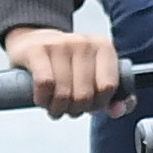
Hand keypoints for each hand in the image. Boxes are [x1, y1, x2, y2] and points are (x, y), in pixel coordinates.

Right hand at [3, 20, 120, 117]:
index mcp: (103, 47)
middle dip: (76, 109)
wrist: (34, 42)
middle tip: (69, 108)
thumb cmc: (68, 64)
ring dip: (57, 108)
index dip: (98, 104)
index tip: (90, 105)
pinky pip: (44, 84)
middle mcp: (83, 43)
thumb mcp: (94, 74)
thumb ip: (114, 96)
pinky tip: (42, 99)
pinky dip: (43, 99)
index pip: (108, 86)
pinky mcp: (37, 49)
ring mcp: (59, 44)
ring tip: (55, 106)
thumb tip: (117, 110)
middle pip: (84, 94)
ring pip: (63, 93)